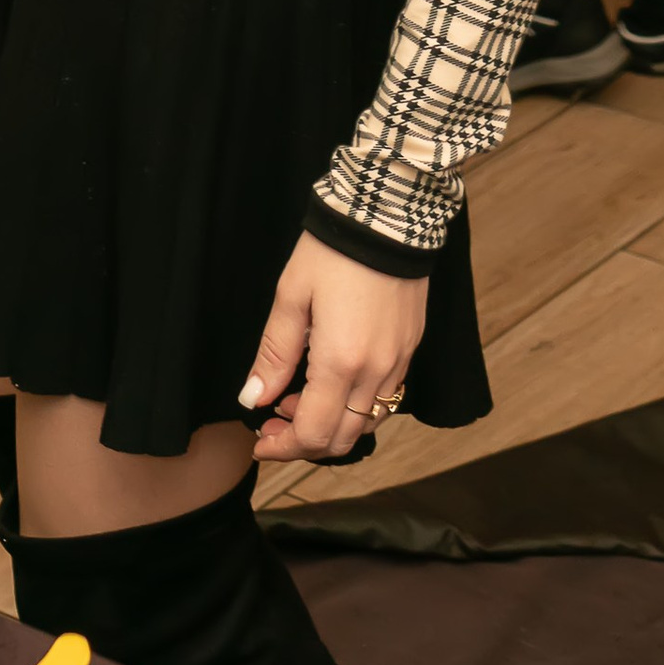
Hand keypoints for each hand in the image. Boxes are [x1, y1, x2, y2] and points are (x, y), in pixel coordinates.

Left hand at [242, 233, 427, 464]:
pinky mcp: (409, 351)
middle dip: (303, 443)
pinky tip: (331, 384)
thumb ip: (274, 354)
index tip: (260, 440)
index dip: (283, 447)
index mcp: (341, 363)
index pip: (313, 434)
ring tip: (297, 401)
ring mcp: (398, 364)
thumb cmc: (332, 251)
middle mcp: (375, 374)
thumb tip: (254, 399)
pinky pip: (384, 401)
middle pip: (341, 440)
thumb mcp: (291, 297)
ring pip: (365, 425)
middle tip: (273, 423)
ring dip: (330, 427)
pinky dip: (355, 408)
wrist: (387, 217)